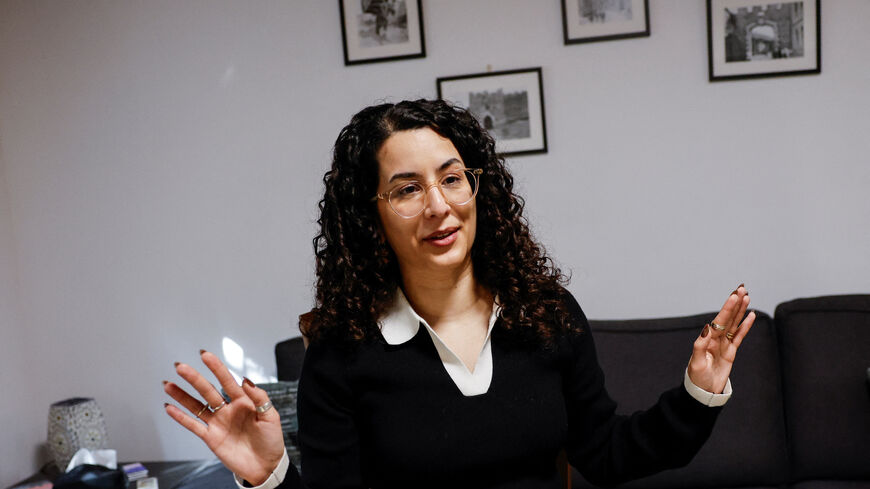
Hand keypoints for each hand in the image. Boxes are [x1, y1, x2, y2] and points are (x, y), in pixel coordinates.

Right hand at [163, 350, 284, 484]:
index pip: (227, 381)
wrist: (266, 467)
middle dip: (194, 379)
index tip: (205, 355)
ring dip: (182, 396)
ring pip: (196, 406)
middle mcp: (228, 410)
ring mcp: (218, 423)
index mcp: (244, 401)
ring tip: (168, 384)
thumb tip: (246, 379)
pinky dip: (181, 417)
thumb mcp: (271, 416)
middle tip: (180, 367)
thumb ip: (259, 397)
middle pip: (207, 391)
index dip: (216, 368)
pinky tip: (169, 407)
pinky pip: (193, 426)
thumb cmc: (271, 441)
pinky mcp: (211, 438)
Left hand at [688, 284, 755, 393]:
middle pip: (727, 318)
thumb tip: (707, 327)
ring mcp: (724, 344)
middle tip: (742, 288)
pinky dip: (745, 326)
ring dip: (740, 311)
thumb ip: (700, 345)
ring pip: (734, 324)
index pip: (719, 320)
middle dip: (735, 304)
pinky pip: (739, 337)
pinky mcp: (731, 352)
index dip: (727, 308)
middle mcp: (716, 339)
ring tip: (747, 297)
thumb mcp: (696, 362)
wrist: (704, 391)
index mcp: (707, 339)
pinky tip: (751, 315)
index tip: (734, 296)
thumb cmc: (697, 378)